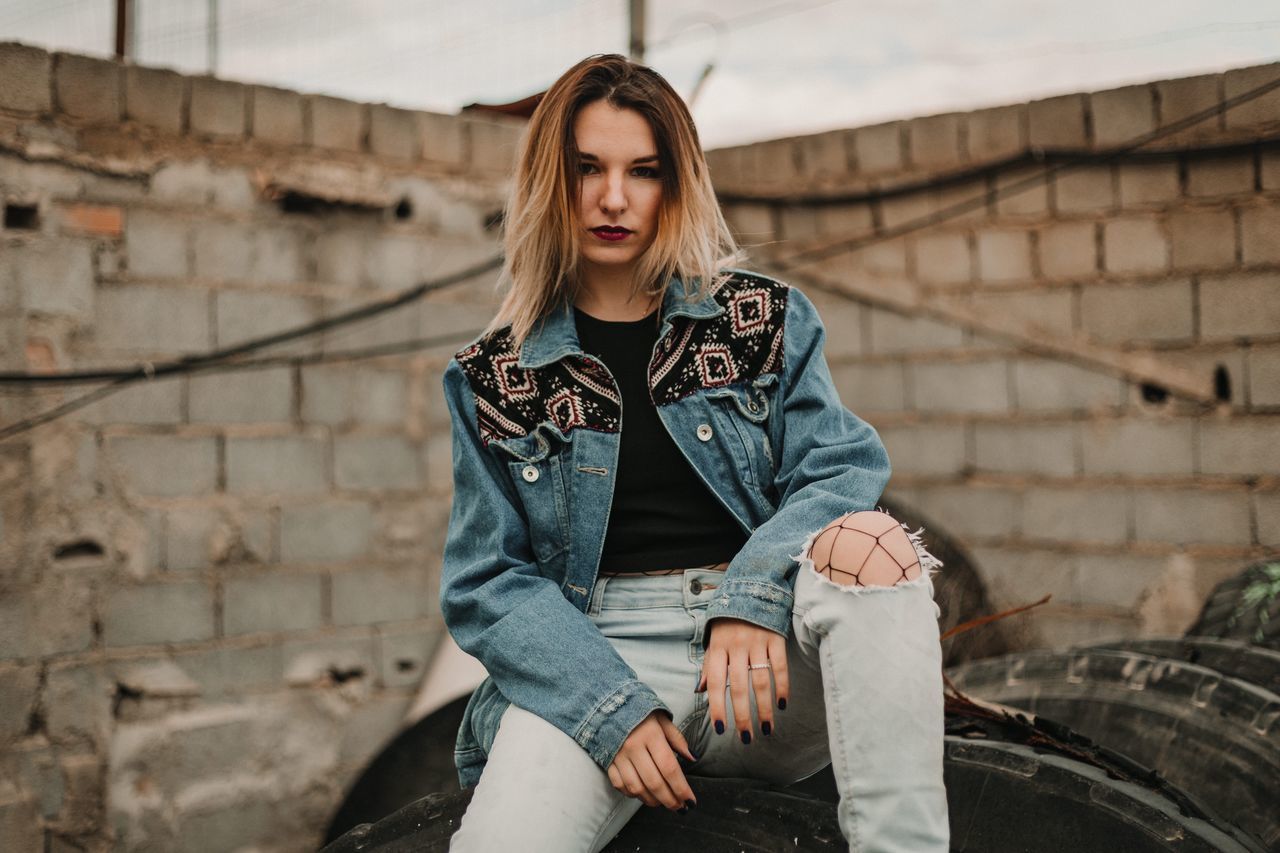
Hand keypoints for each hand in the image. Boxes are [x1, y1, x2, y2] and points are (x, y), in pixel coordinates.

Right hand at [606, 710, 697, 810]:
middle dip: (670, 800)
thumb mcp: (662, 719)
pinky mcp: (607, 761)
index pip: (669, 768)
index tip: (691, 801)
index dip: (681, 788)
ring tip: (663, 803)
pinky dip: (632, 794)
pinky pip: (620, 785)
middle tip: (680, 808)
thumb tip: (692, 758)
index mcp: (651, 735)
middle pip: (654, 782)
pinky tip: (643, 795)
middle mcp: (634, 747)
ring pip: (637, 788)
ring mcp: (618, 756)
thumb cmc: (641, 712)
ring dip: (652, 801)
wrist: (609, 704)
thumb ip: (678, 739)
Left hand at [697, 617, 789, 742]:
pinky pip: (779, 667)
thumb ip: (709, 665)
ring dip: (763, 708)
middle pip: (738, 687)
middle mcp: (736, 645)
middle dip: (742, 716)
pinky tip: (782, 705)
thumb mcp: (714, 639)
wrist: (753, 587)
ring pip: (760, 682)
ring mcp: (757, 642)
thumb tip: (701, 691)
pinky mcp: (776, 638)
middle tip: (746, 738)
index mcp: (717, 647)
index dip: (717, 707)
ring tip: (766, 728)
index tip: (721, 729)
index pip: (716, 683)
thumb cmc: (729, 621)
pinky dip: (782, 687)